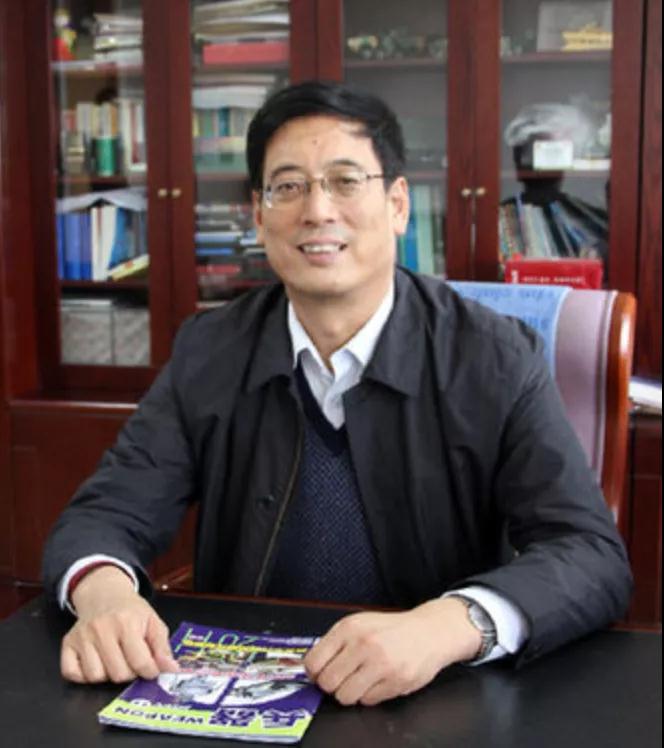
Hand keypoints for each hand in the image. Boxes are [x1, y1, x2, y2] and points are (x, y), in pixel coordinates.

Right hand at [60, 565, 178, 683]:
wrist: (105, 594)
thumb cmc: (131, 611)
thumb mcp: (153, 621)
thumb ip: (163, 647)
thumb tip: (171, 669)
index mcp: (127, 622)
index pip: (140, 662)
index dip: (150, 671)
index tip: (151, 669)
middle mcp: (102, 629)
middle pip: (118, 674)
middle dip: (130, 673)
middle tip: (132, 660)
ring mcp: (82, 637)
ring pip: (95, 677)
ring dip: (107, 674)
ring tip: (114, 659)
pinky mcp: (67, 643)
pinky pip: (72, 674)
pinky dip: (84, 675)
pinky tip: (96, 661)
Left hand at [304, 597, 480, 705]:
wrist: (428, 632)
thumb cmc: (391, 630)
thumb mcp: (360, 624)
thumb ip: (336, 643)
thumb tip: (312, 667)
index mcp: (349, 627)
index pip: (314, 661)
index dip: (314, 673)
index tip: (319, 674)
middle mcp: (363, 644)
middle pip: (327, 682)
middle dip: (332, 684)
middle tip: (342, 678)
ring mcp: (381, 664)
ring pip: (345, 696)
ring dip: (350, 693)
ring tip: (360, 680)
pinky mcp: (396, 682)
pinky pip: (368, 701)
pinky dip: (369, 695)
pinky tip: (378, 681)